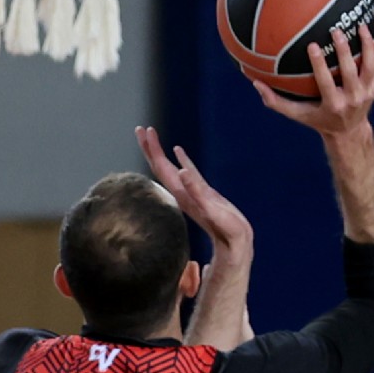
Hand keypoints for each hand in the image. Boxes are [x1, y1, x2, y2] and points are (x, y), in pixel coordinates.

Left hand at [136, 127, 252, 260]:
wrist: (233, 243)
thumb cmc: (224, 229)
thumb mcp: (210, 209)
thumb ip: (196, 190)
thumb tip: (181, 171)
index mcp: (181, 192)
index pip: (160, 167)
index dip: (153, 149)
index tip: (145, 131)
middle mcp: (182, 191)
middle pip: (160, 166)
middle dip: (150, 147)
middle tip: (140, 129)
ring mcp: (191, 192)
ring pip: (170, 168)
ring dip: (160, 152)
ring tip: (152, 136)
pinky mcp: (202, 192)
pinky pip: (188, 171)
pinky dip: (181, 159)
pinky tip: (178, 151)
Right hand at [252, 19, 373, 140]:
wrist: (349, 132)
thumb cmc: (318, 120)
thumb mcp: (298, 114)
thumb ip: (276, 101)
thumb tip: (254, 83)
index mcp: (333, 104)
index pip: (326, 81)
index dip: (320, 64)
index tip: (313, 45)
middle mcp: (353, 97)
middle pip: (350, 71)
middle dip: (345, 51)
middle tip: (336, 30)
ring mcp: (368, 91)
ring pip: (370, 64)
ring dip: (367, 45)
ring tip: (361, 25)